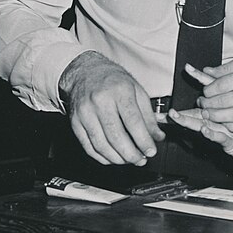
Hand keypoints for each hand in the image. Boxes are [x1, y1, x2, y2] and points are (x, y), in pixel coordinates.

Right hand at [58, 51, 164, 165]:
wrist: (85, 71)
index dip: (143, 140)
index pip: (133, 121)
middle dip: (131, 154)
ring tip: (129, 160)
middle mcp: (100, 101)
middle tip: (141, 160)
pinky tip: (113, 158)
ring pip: (101, 145)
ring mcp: (85, 113)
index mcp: (119, 91)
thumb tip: (157, 136)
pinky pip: (89, 147)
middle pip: (116, 136)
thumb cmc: (113, 80)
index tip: (151, 151)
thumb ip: (148, 115)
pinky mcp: (75, 123)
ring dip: (118, 159)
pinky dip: (102, 157)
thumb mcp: (136, 90)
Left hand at [184, 59, 232, 133]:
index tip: (204, 93)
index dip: (208, 90)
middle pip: (225, 100)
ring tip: (208, 115)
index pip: (222, 84)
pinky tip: (225, 124)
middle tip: (202, 106)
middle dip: (209, 104)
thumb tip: (205, 71)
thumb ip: (225, 69)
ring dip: (216, 117)